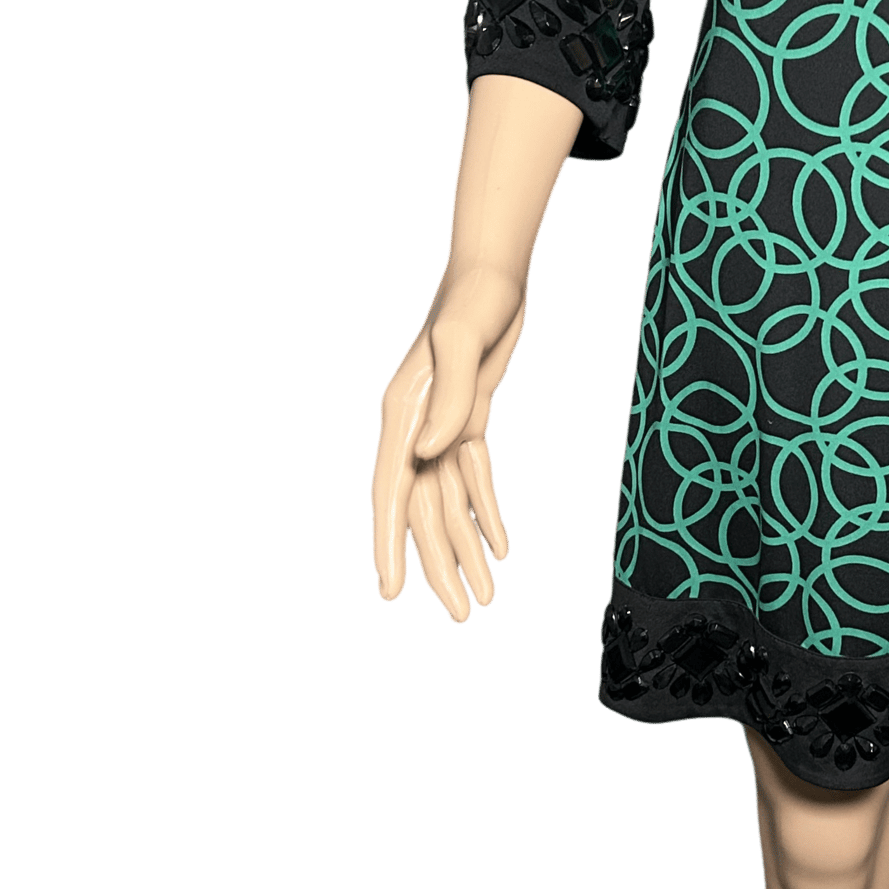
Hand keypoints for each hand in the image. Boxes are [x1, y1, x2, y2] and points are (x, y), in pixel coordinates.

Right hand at [370, 263, 526, 622]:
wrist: (494, 271)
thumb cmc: (475, 298)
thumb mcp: (463, 340)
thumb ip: (451, 397)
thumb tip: (430, 452)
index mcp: (403, 416)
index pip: (391, 493)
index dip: (389, 544)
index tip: (390, 590)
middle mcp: (416, 428)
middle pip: (424, 511)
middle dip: (440, 565)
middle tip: (462, 617)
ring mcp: (442, 425)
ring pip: (450, 503)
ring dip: (466, 550)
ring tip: (484, 600)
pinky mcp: (471, 418)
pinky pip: (475, 478)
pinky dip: (486, 513)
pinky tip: (498, 549)